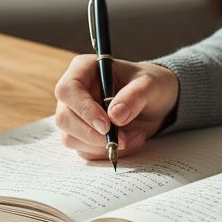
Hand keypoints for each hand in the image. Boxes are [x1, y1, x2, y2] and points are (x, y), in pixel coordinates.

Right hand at [54, 56, 178, 160]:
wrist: (156, 103)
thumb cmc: (150, 85)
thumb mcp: (150, 85)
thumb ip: (134, 96)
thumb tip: (115, 115)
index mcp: (84, 69)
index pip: (68, 90)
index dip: (83, 109)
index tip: (106, 125)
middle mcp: (74, 93)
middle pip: (64, 118)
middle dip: (93, 135)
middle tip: (123, 139)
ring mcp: (76, 115)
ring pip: (71, 139)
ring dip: (103, 146)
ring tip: (134, 137)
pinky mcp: (82, 135)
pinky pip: (85, 151)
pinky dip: (107, 152)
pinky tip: (129, 141)